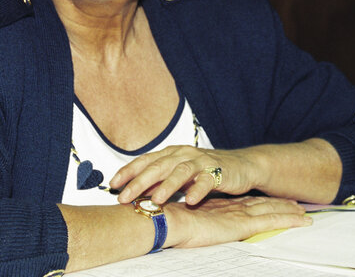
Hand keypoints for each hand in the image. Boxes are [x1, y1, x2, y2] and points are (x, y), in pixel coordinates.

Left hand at [110, 145, 257, 204]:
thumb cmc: (205, 172)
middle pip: (159, 166)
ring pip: (181, 171)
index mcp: (172, 153)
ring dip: (167, 185)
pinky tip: (191, 201)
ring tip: (155, 199)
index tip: (112, 185)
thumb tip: (132, 192)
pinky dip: (198, 190)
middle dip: (140, 181)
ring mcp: (202, 162)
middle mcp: (185, 154)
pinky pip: (207, 181)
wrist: (241, 167)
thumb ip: (159, 180)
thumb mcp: (180, 174)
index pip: (146, 160)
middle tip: (125, 197)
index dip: (129, 171)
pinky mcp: (219, 172)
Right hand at [164, 196, 311, 248]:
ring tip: (305, 213)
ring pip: (271, 211)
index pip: (243, 203)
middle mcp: (230, 208)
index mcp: (217, 207)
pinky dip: (288, 221)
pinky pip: (271, 222)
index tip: (272, 200)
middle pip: (261, 204)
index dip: (259, 201)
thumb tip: (181, 224)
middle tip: (296, 204)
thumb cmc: (167, 221)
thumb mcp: (181, 220)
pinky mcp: (241, 224)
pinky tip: (302, 222)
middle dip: (278, 204)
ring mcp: (237, 215)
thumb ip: (188, 219)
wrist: (166, 221)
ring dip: (288, 212)